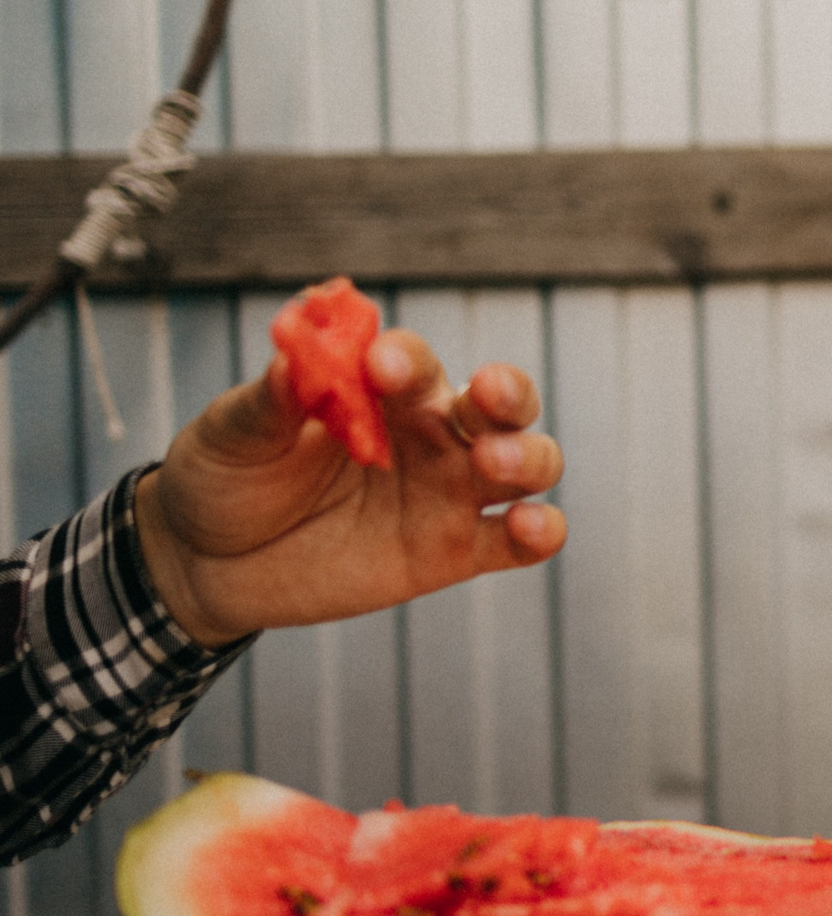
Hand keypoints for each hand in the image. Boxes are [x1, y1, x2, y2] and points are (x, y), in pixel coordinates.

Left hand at [135, 331, 566, 646]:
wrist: (208, 560)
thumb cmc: (225, 477)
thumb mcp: (232, 433)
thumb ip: (270, 400)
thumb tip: (292, 355)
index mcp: (381, 393)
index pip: (415, 364)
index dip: (407, 359)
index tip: (380, 363)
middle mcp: (428, 435)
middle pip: (498, 404)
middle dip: (506, 393)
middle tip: (483, 392)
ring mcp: (447, 494)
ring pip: (525, 464)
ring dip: (528, 455)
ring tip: (496, 462)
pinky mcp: (454, 552)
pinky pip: (515, 542)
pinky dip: (540, 531)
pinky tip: (532, 526)